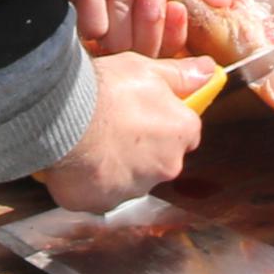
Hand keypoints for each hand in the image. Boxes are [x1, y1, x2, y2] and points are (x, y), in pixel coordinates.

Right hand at [35, 54, 214, 211]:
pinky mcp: (104, 203)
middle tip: (114, 125)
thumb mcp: (146, 69)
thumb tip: (210, 70)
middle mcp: (166, 166)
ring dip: (116, 165)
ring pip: (130, 179)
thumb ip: (181, 74)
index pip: (186, 132)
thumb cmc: (106, 91)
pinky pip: (100, 194)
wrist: (62, 119)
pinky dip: (91, 182)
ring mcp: (135, 189)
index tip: (147, 112)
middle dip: (141, 147)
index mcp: (181, 132)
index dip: (166, 121)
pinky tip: (77, 162)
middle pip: (159, 159)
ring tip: (91, 141)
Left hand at [71, 0, 197, 58]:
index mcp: (149, 6)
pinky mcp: (71, 16)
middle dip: (143, 10)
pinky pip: (91, 27)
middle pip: (142, 47)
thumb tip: (228, 3)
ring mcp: (98, 18)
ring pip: (115, 38)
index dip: (171, 30)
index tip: (174, 5)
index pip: (168, 43)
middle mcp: (125, 19)